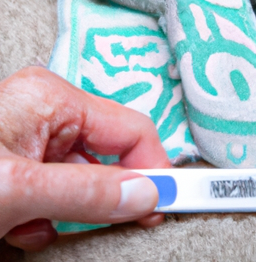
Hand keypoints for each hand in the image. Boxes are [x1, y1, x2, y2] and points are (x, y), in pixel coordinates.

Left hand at [0, 67, 170, 250]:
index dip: (153, 167)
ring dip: (67, 209)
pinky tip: (18, 225)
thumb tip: (146, 195)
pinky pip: (56, 186)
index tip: (170, 202)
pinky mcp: (20, 160)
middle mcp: (46, 110)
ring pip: (80, 176)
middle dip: (102, 194)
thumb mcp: (18, 190)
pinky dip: (45, 213)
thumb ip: (86, 192)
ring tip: (32, 225)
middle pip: (107, 155)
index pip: (130, 129)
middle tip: (116, 224)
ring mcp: (32, 135)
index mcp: (52, 98)